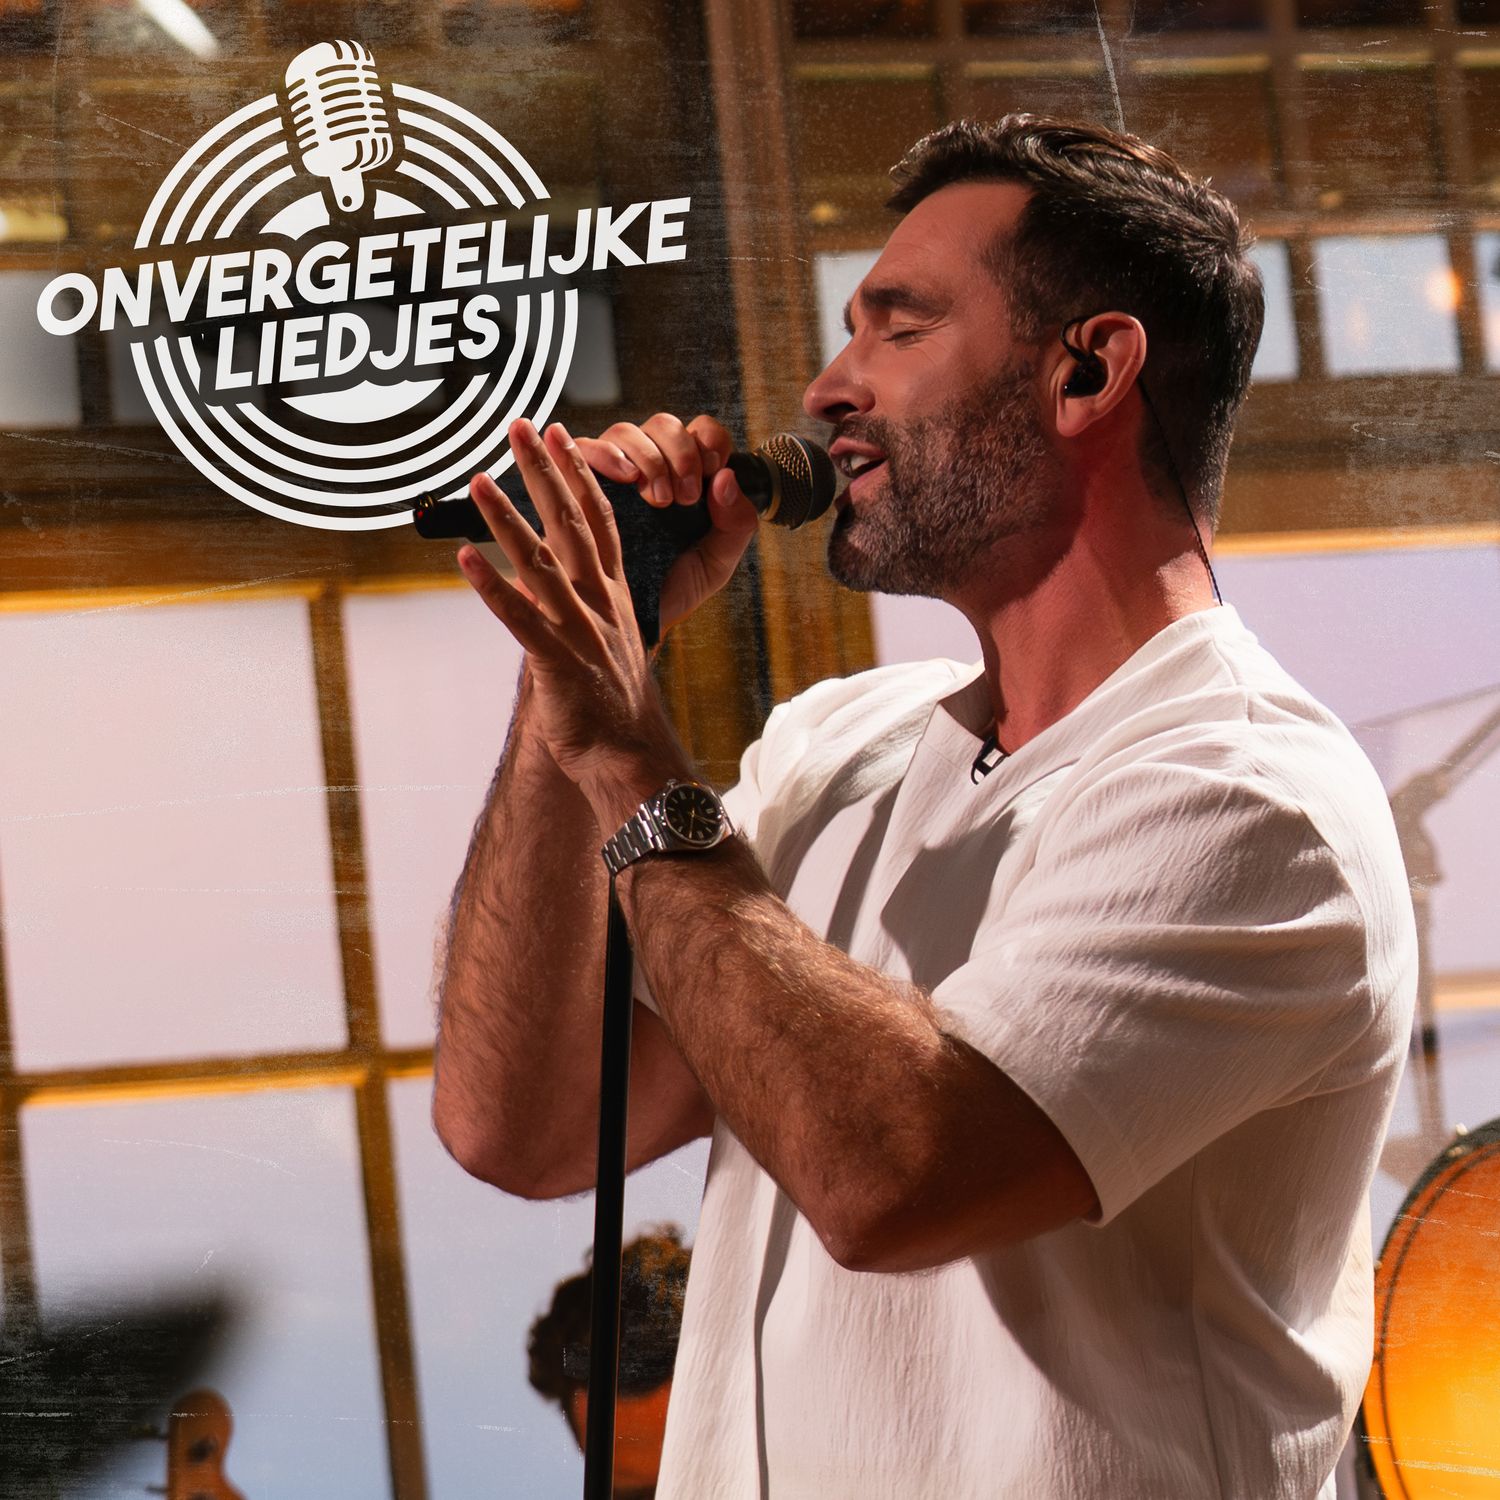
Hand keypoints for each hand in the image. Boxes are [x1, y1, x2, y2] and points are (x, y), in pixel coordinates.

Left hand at [458, 418, 686, 803]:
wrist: (630, 757)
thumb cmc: (613, 704)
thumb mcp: (608, 642)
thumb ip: (582, 605)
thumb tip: (543, 579)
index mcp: (614, 596)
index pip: (599, 522)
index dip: (580, 474)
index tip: (560, 435)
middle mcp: (599, 604)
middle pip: (571, 525)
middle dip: (543, 472)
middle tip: (518, 426)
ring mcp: (579, 631)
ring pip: (540, 563)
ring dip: (507, 518)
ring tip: (478, 478)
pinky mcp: (556, 663)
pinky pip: (520, 620)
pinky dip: (492, 588)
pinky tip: (464, 559)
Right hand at [577, 412, 758, 631]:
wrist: (625, 628)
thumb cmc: (668, 593)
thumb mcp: (714, 565)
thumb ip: (735, 525)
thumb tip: (727, 480)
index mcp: (686, 480)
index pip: (702, 434)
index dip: (710, 443)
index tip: (711, 475)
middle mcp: (649, 469)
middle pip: (665, 425)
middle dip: (680, 452)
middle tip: (683, 497)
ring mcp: (612, 474)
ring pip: (627, 431)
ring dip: (649, 456)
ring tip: (656, 498)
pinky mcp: (576, 483)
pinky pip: (586, 448)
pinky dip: (607, 453)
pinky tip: (624, 477)